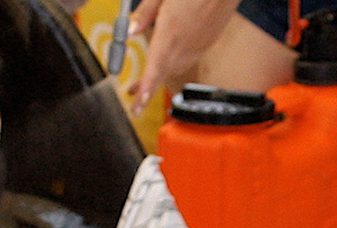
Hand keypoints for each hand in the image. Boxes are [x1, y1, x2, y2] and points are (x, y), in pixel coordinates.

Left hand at [127, 0, 240, 116]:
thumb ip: (145, 13)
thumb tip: (131, 28)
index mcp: (169, 35)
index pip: (154, 70)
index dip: (144, 91)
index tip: (136, 107)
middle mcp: (185, 47)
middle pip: (162, 72)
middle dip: (146, 85)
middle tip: (130, 90)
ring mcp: (198, 48)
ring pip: (174, 66)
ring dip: (159, 72)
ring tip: (145, 77)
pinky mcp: (206, 44)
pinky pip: (186, 57)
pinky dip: (173, 60)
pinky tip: (169, 51)